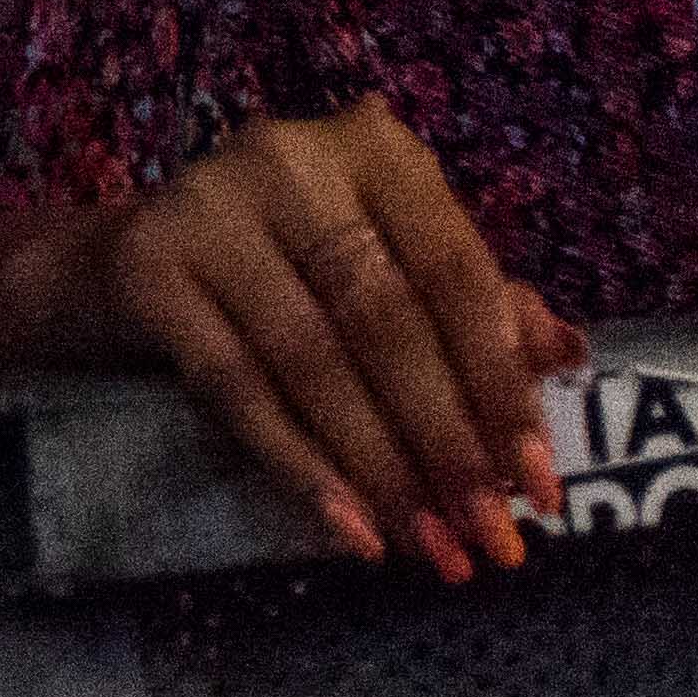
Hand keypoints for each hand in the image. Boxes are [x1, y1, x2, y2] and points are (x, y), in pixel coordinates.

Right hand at [41, 101, 584, 581]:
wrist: (130, 262)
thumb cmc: (291, 267)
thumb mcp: (388, 269)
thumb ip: (478, 306)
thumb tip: (567, 355)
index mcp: (372, 149)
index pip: (455, 273)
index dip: (502, 384)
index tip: (540, 485)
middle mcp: (287, 160)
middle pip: (386, 320)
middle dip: (447, 443)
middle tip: (490, 538)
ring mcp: (206, 209)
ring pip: (313, 360)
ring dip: (381, 469)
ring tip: (429, 547)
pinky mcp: (145, 266)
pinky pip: (234, 385)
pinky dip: (299, 465)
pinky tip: (348, 529)